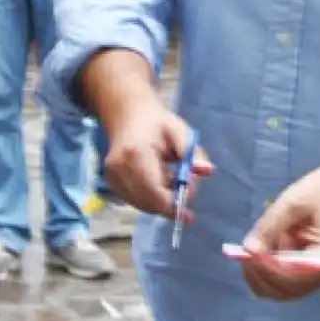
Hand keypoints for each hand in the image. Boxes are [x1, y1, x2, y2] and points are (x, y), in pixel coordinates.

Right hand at [102, 101, 212, 219]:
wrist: (127, 115)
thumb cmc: (157, 123)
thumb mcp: (180, 132)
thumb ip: (193, 153)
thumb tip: (208, 171)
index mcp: (136, 153)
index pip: (156, 192)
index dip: (175, 203)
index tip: (191, 201)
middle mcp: (119, 169)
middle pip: (150, 203)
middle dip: (173, 201)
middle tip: (188, 185)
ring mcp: (112, 178)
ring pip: (144, 205)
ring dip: (163, 200)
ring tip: (172, 178)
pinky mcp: (111, 183)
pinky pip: (137, 201)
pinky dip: (152, 198)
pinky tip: (159, 181)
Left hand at [241, 167, 319, 301]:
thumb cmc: (316, 194)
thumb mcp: (291, 204)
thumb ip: (269, 227)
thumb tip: (248, 250)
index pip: (295, 277)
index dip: (269, 269)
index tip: (249, 253)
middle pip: (284, 291)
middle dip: (260, 273)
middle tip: (243, 251)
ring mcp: (309, 280)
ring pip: (275, 292)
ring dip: (257, 274)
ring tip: (250, 249)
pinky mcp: (298, 277)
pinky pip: (274, 286)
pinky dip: (260, 274)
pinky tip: (255, 254)